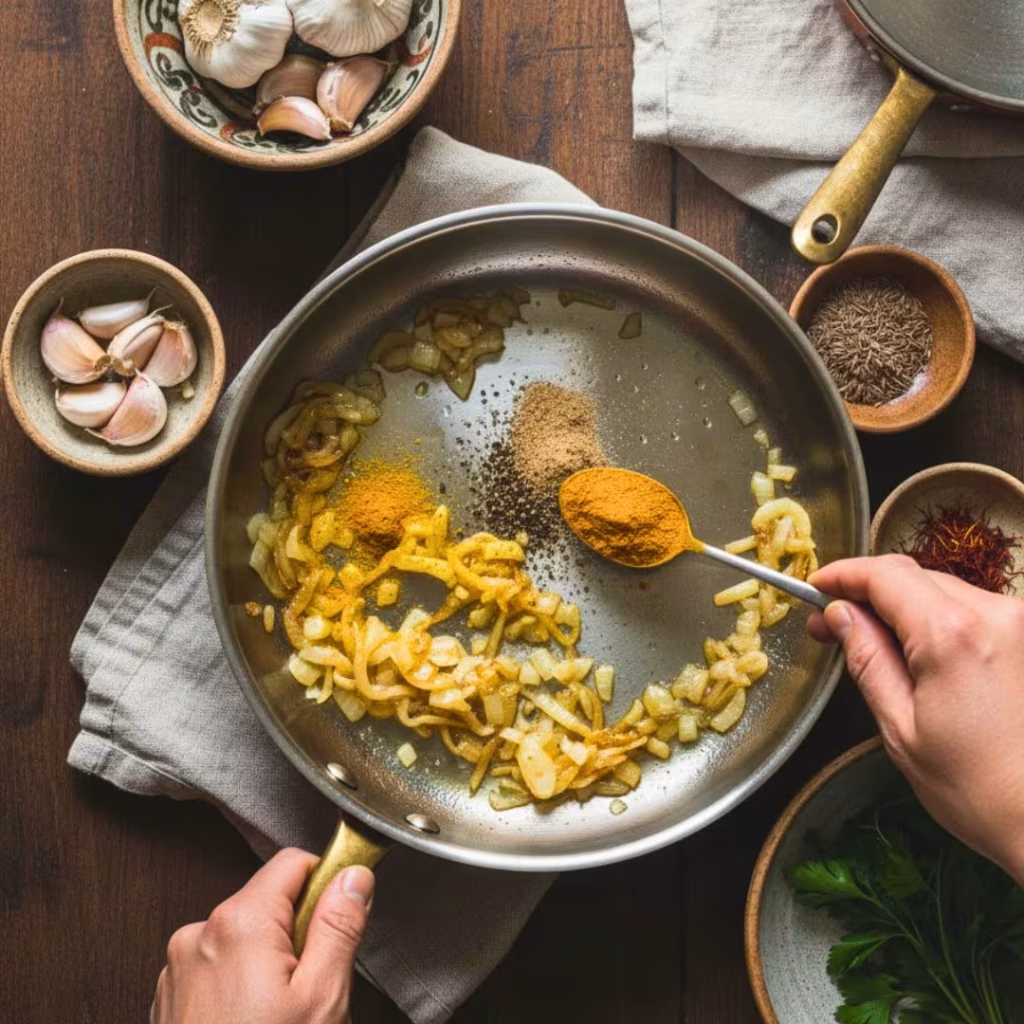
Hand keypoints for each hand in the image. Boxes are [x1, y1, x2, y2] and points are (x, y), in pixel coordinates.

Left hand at [151, 849, 374, 1023]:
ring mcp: (178, 970)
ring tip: (280, 1019)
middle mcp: (198, 936)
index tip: (342, 916)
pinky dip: (240, 988)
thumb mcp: (322, 999)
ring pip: (244, 939)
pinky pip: (218, 969)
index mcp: (238, 923)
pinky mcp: (170, 999)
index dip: (326, 884)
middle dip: (297, 935)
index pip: (294, 863)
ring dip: (268, 965)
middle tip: (312, 990)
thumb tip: (354, 877)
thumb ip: (339, 926)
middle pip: (268, 903)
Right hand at [807, 554, 1023, 884]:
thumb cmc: (975, 788)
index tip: (815, 587)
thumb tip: (839, 615)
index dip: (843, 575)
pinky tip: (918, 652)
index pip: (885, 575)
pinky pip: (973, 610)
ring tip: (873, 641)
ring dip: (904, 605)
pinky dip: (937, 619)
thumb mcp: (900, 727)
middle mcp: (996, 615)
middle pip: (915, 576)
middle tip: (832, 622)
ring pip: (944, 590)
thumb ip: (867, 659)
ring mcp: (1021, 624)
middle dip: (869, 592)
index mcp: (953, 635)